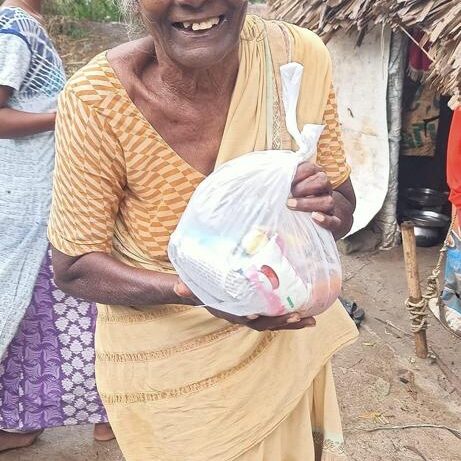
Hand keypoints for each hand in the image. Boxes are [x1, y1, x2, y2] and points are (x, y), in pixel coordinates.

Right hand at [174, 279, 315, 330]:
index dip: (260, 318)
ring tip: (312, 320)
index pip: (247, 319)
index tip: (275, 315)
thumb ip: (186, 288)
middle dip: (284, 323)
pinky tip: (305, 311)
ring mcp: (251, 314)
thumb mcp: (191, 288)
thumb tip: (178, 285)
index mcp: (231, 313)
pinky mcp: (258, 308)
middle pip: (266, 324)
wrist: (199, 293)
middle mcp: (243, 317)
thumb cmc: (198, 289)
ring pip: (274, 322)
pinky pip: (275, 314)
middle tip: (303, 318)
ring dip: (292, 322)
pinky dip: (289, 315)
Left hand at [287, 162, 340, 234]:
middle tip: (289, 195)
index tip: (286, 180)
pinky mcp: (333, 224)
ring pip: (328, 202)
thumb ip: (283, 182)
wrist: (310, 221)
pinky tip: (314, 217)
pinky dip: (325, 220)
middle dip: (304, 187)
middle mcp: (324, 190)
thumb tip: (271, 177)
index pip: (311, 168)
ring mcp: (329, 207)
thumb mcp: (287, 189)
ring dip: (308, 203)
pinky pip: (334, 222)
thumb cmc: (292, 201)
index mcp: (315, 178)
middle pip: (323, 181)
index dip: (298, 173)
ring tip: (290, 205)